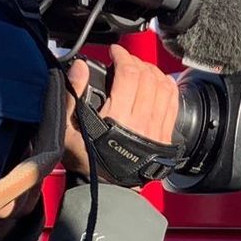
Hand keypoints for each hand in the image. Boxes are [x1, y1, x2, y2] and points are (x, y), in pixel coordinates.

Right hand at [62, 45, 180, 180]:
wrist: (108, 188)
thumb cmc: (86, 160)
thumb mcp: (67, 129)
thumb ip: (72, 95)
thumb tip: (80, 67)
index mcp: (118, 117)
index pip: (129, 74)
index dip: (123, 56)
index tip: (115, 52)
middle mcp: (141, 121)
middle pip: (148, 77)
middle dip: (136, 61)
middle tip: (125, 60)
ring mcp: (156, 128)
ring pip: (163, 86)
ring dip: (152, 71)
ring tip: (140, 69)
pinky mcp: (165, 136)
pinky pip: (173, 102)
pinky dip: (167, 86)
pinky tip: (157, 82)